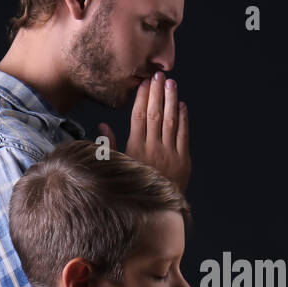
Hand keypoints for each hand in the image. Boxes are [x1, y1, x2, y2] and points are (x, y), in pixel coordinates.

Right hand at [98, 72, 190, 192]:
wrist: (156, 211)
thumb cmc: (133, 188)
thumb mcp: (118, 167)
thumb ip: (110, 145)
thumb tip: (103, 124)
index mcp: (136, 148)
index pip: (139, 116)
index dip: (142, 97)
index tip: (145, 83)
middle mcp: (153, 148)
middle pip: (155, 114)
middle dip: (157, 93)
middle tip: (159, 75)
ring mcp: (169, 153)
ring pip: (170, 121)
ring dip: (171, 100)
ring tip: (171, 83)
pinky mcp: (183, 160)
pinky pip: (183, 135)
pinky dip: (184, 119)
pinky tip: (182, 106)